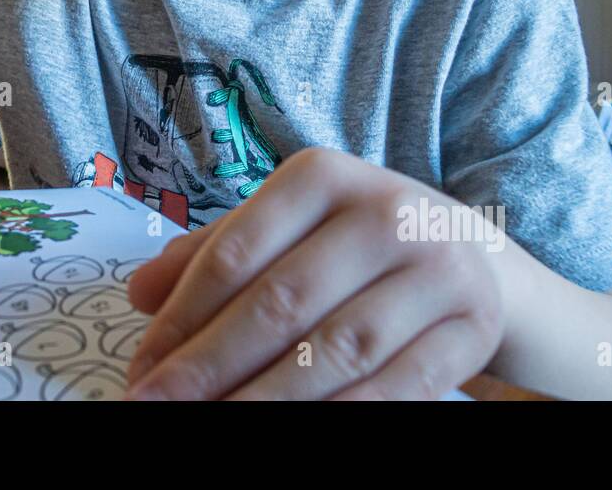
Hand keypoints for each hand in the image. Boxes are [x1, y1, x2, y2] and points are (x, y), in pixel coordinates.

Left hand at [124, 147, 505, 398]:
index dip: (181, 320)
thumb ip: (215, 252)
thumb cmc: (353, 242)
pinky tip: (291, 434)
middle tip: (159, 408)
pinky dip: (338, 415)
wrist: (471, 253)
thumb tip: (140, 292)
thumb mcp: (287, 227)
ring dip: (264, 400)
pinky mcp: (470, 325)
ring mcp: (436, 268)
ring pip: (336, 350)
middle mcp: (385, 211)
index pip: (235, 253)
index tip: (143, 370)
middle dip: (209, 368)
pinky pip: (395, 386)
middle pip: (281, 304)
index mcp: (323, 176)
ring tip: (210, 429)